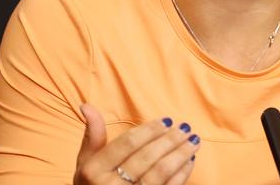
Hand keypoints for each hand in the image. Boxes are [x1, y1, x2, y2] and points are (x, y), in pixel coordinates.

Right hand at [74, 103, 199, 184]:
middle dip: (169, 140)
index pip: (127, 143)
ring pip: (159, 173)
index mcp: (94, 171)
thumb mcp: (85, 162)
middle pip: (146, 157)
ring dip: (180, 155)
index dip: (149, 130)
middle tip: (185, 128)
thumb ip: (92, 135)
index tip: (167, 120)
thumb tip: (87, 106)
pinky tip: (189, 161)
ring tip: (193, 141)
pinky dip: (181, 174)